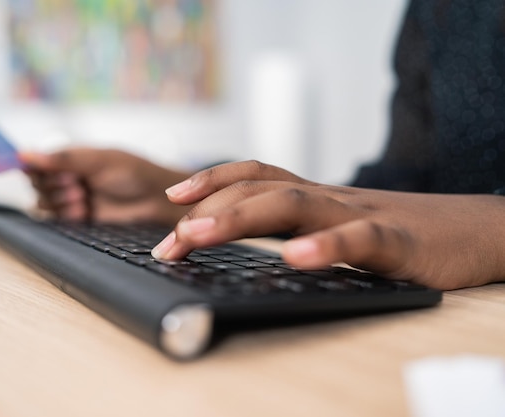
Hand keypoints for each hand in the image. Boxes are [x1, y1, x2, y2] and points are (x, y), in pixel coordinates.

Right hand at [20, 147, 191, 223]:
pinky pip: (56, 220)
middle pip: (37, 183)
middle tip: (77, 185)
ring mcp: (73, 198)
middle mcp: (68, 176)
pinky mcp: (79, 218)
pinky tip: (84, 211)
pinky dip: (66, 215)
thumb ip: (61, 159)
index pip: (37, 161)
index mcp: (71, 157)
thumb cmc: (133, 172)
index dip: (35, 167)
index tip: (38, 171)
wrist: (157, 200)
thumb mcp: (97, 161)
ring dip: (59, 201)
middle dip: (52, 185)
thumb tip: (23, 154)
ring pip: (43, 202)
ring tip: (83, 197)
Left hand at [151, 160, 504, 289]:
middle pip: (261, 189)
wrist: (475, 230)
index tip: (173, 203)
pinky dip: (327, 246)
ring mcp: (362, 215)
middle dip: (208, 210)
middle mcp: (329, 199)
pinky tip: (297, 259)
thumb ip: (296, 230)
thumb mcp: (337, 226)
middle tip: (169, 241)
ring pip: (296, 204)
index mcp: (314, 197)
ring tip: (200, 236)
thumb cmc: (398, 234)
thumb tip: (241, 245)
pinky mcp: (400, 243)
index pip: (255, 176)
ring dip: (241, 217)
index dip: (212, 181)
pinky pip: (360, 239)